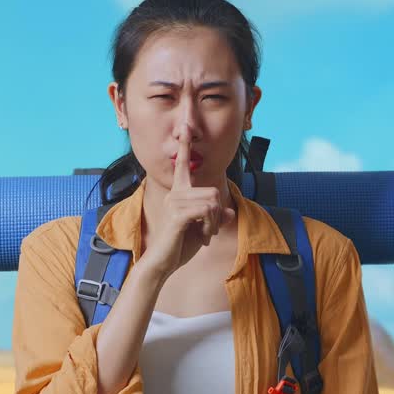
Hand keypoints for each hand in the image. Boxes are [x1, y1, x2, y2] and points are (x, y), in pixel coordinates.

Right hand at [138, 131, 235, 279]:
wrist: (163, 264)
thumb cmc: (180, 246)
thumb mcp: (204, 230)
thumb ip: (216, 219)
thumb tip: (230, 213)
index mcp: (179, 194)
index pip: (182, 166)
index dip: (184, 147)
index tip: (185, 129)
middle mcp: (175, 194)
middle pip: (213, 191)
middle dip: (217, 215)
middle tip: (207, 231)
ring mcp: (174, 203)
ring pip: (213, 202)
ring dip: (214, 223)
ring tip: (203, 235)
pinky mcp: (177, 215)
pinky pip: (207, 211)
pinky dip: (210, 226)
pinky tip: (202, 237)